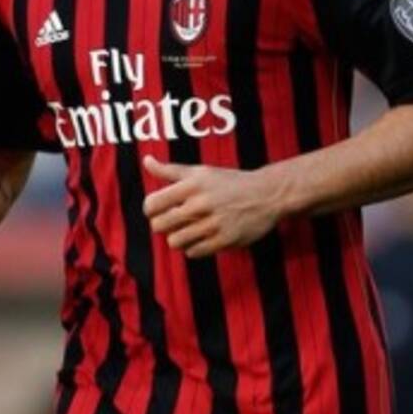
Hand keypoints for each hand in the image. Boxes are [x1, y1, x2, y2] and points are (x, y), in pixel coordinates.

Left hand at [142, 156, 283, 257]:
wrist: (266, 194)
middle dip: (162, 225)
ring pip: (175, 242)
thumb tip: (146, 161)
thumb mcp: (201, 171)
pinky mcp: (224, 240)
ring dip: (178, 238)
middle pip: (159, 226)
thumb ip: (171, 170)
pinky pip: (194, 252)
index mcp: (192, 184)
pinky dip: (193, 248)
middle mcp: (201, 203)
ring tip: (187, 230)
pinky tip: (201, 238)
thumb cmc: (230, 182)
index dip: (150, 209)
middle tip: (172, 222)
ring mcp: (213, 223)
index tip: (158, 210)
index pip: (152, 204)